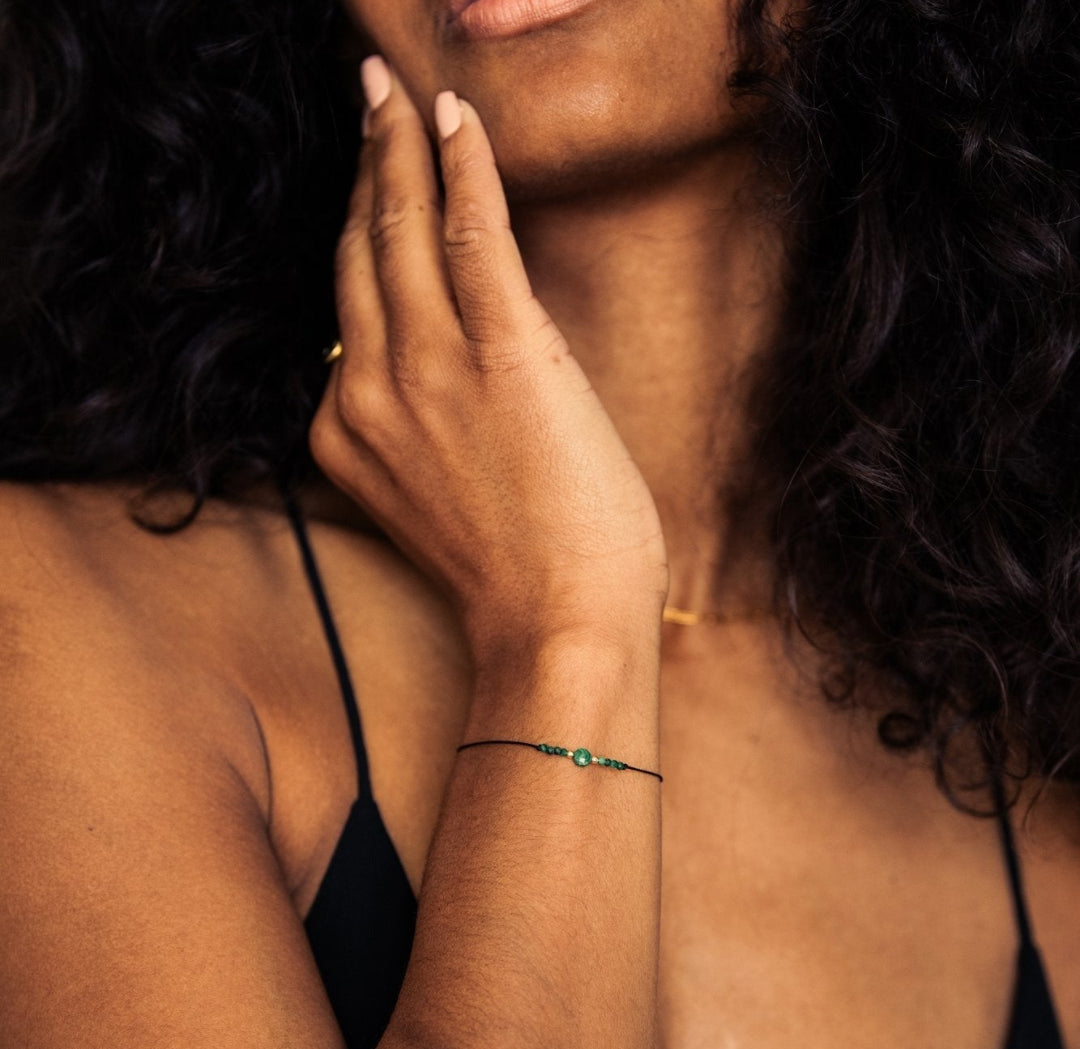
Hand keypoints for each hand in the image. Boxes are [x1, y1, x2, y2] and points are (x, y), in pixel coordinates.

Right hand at [310, 58, 667, 655]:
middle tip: (365, 102)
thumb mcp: (437, 499)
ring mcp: (430, 370)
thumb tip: (442, 370)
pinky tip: (454, 120)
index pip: (350, 313)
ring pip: (401, 233)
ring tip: (393, 92)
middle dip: (362, 170)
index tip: (366, 192)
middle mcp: (370, 391)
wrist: (557, 626)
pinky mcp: (501, 355)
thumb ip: (417, 431)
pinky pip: (473, 238)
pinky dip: (462, 171)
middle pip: (358, 257)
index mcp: (350, 431)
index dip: (358, 241)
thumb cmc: (514, 574)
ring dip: (398, 150)